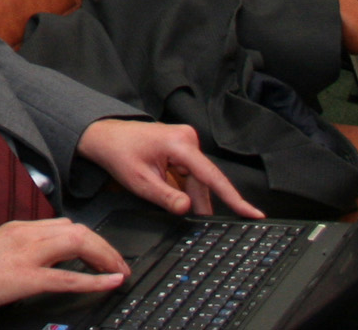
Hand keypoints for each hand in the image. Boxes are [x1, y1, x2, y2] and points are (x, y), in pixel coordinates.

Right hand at [0, 219, 125, 315]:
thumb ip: (21, 249)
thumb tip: (45, 262)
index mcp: (19, 229)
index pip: (64, 225)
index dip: (90, 239)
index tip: (102, 253)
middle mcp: (25, 234)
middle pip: (77, 230)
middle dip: (104, 246)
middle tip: (119, 264)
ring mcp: (26, 254)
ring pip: (78, 244)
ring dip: (105, 257)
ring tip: (119, 271)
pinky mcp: (26, 277)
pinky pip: (68, 277)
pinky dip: (95, 279)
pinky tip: (110, 282)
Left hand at [78, 118, 261, 219]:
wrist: (104, 136)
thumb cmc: (119, 154)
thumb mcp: (140, 182)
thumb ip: (167, 197)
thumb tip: (188, 209)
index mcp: (180, 144)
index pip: (212, 177)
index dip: (234, 198)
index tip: (253, 213)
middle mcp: (188, 139)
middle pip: (203, 181)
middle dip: (197, 201)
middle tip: (193, 221)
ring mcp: (186, 141)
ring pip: (197, 179)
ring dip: (189, 195)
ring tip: (170, 200)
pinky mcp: (182, 147)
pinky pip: (190, 173)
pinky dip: (184, 187)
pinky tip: (174, 192)